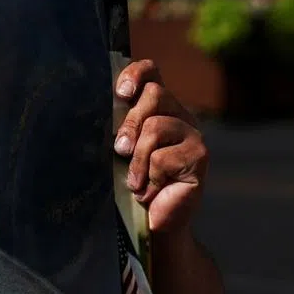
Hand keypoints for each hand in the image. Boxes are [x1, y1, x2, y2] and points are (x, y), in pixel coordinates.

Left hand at [113, 60, 207, 233]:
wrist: (151, 222)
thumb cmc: (129, 182)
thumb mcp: (118, 147)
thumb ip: (115, 123)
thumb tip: (94, 105)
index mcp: (157, 106)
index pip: (151, 71)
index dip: (136, 74)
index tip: (122, 93)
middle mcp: (179, 114)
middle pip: (154, 94)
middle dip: (130, 122)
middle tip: (119, 150)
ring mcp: (193, 135)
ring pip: (156, 126)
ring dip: (137, 158)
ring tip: (134, 180)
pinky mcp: (200, 158)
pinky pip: (164, 157)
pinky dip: (149, 176)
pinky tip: (149, 190)